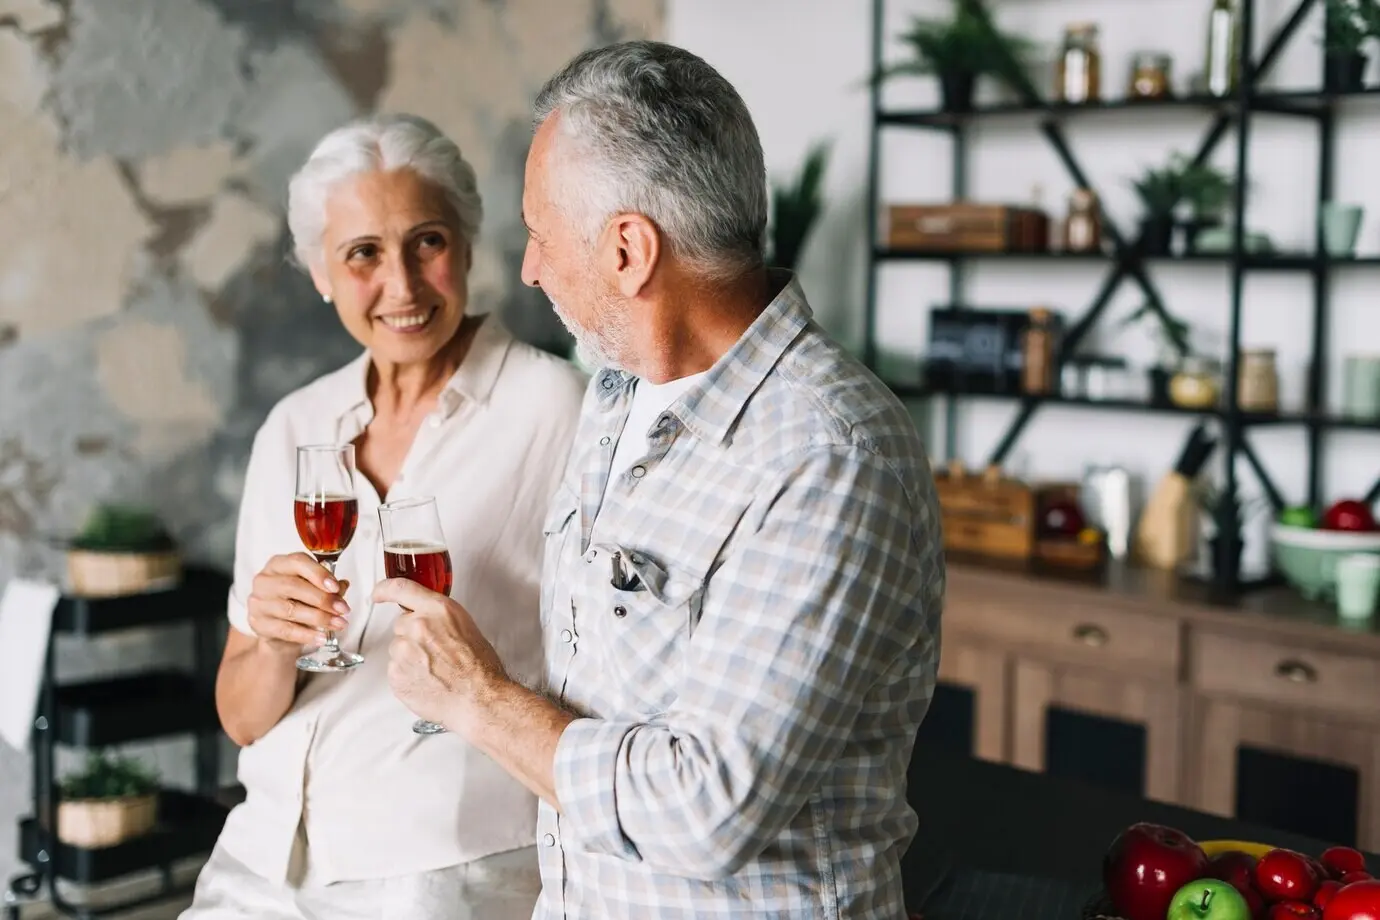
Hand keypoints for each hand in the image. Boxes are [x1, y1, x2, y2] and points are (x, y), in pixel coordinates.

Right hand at [246, 553, 349, 653]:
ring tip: (339, 624)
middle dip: (323, 598)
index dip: (319, 573)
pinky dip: (307, 634)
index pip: (297, 562)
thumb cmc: (298, 602)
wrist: (279, 633)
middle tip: (343, 609)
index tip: (336, 587)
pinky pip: (285, 630)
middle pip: (293, 586)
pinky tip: (322, 637)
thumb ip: (329, 587)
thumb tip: (342, 585)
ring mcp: (258, 603)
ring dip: (319, 617)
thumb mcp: (314, 590)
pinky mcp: (258, 624)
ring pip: (290, 609)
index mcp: (278, 564)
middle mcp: (264, 580)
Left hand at [375, 578, 506, 731]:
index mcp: (437, 610)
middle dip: (413, 636)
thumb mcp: (466, 626)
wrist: (478, 699)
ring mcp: (403, 651)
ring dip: (410, 657)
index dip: (384, 590)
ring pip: (398, 649)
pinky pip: (395, 670)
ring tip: (434, 670)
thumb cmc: (479, 667)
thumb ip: (439, 616)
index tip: (378, 594)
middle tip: (435, 652)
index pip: (400, 588)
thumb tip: (426, 617)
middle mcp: (417, 626)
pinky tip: (427, 681)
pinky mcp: (395, 675)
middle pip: (401, 625)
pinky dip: (407, 675)